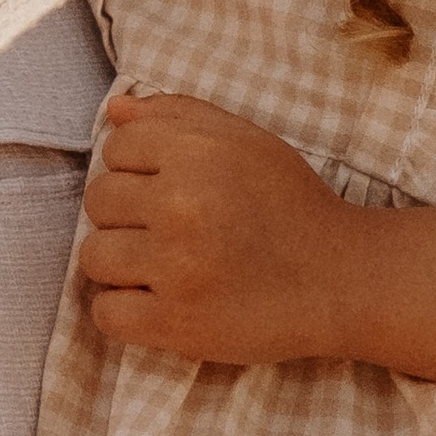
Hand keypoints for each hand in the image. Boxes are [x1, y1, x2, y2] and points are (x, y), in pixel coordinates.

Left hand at [80, 91, 357, 365]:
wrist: (342, 279)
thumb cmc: (291, 204)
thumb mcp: (245, 140)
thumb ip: (177, 115)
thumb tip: (114, 113)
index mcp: (196, 151)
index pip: (115, 149)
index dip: (139, 169)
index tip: (172, 189)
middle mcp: (180, 205)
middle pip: (98, 201)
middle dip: (128, 215)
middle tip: (174, 230)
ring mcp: (175, 267)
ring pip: (93, 257)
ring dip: (123, 264)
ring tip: (166, 266)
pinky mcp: (175, 322)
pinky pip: (105, 314)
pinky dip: (125, 312)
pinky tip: (160, 302)